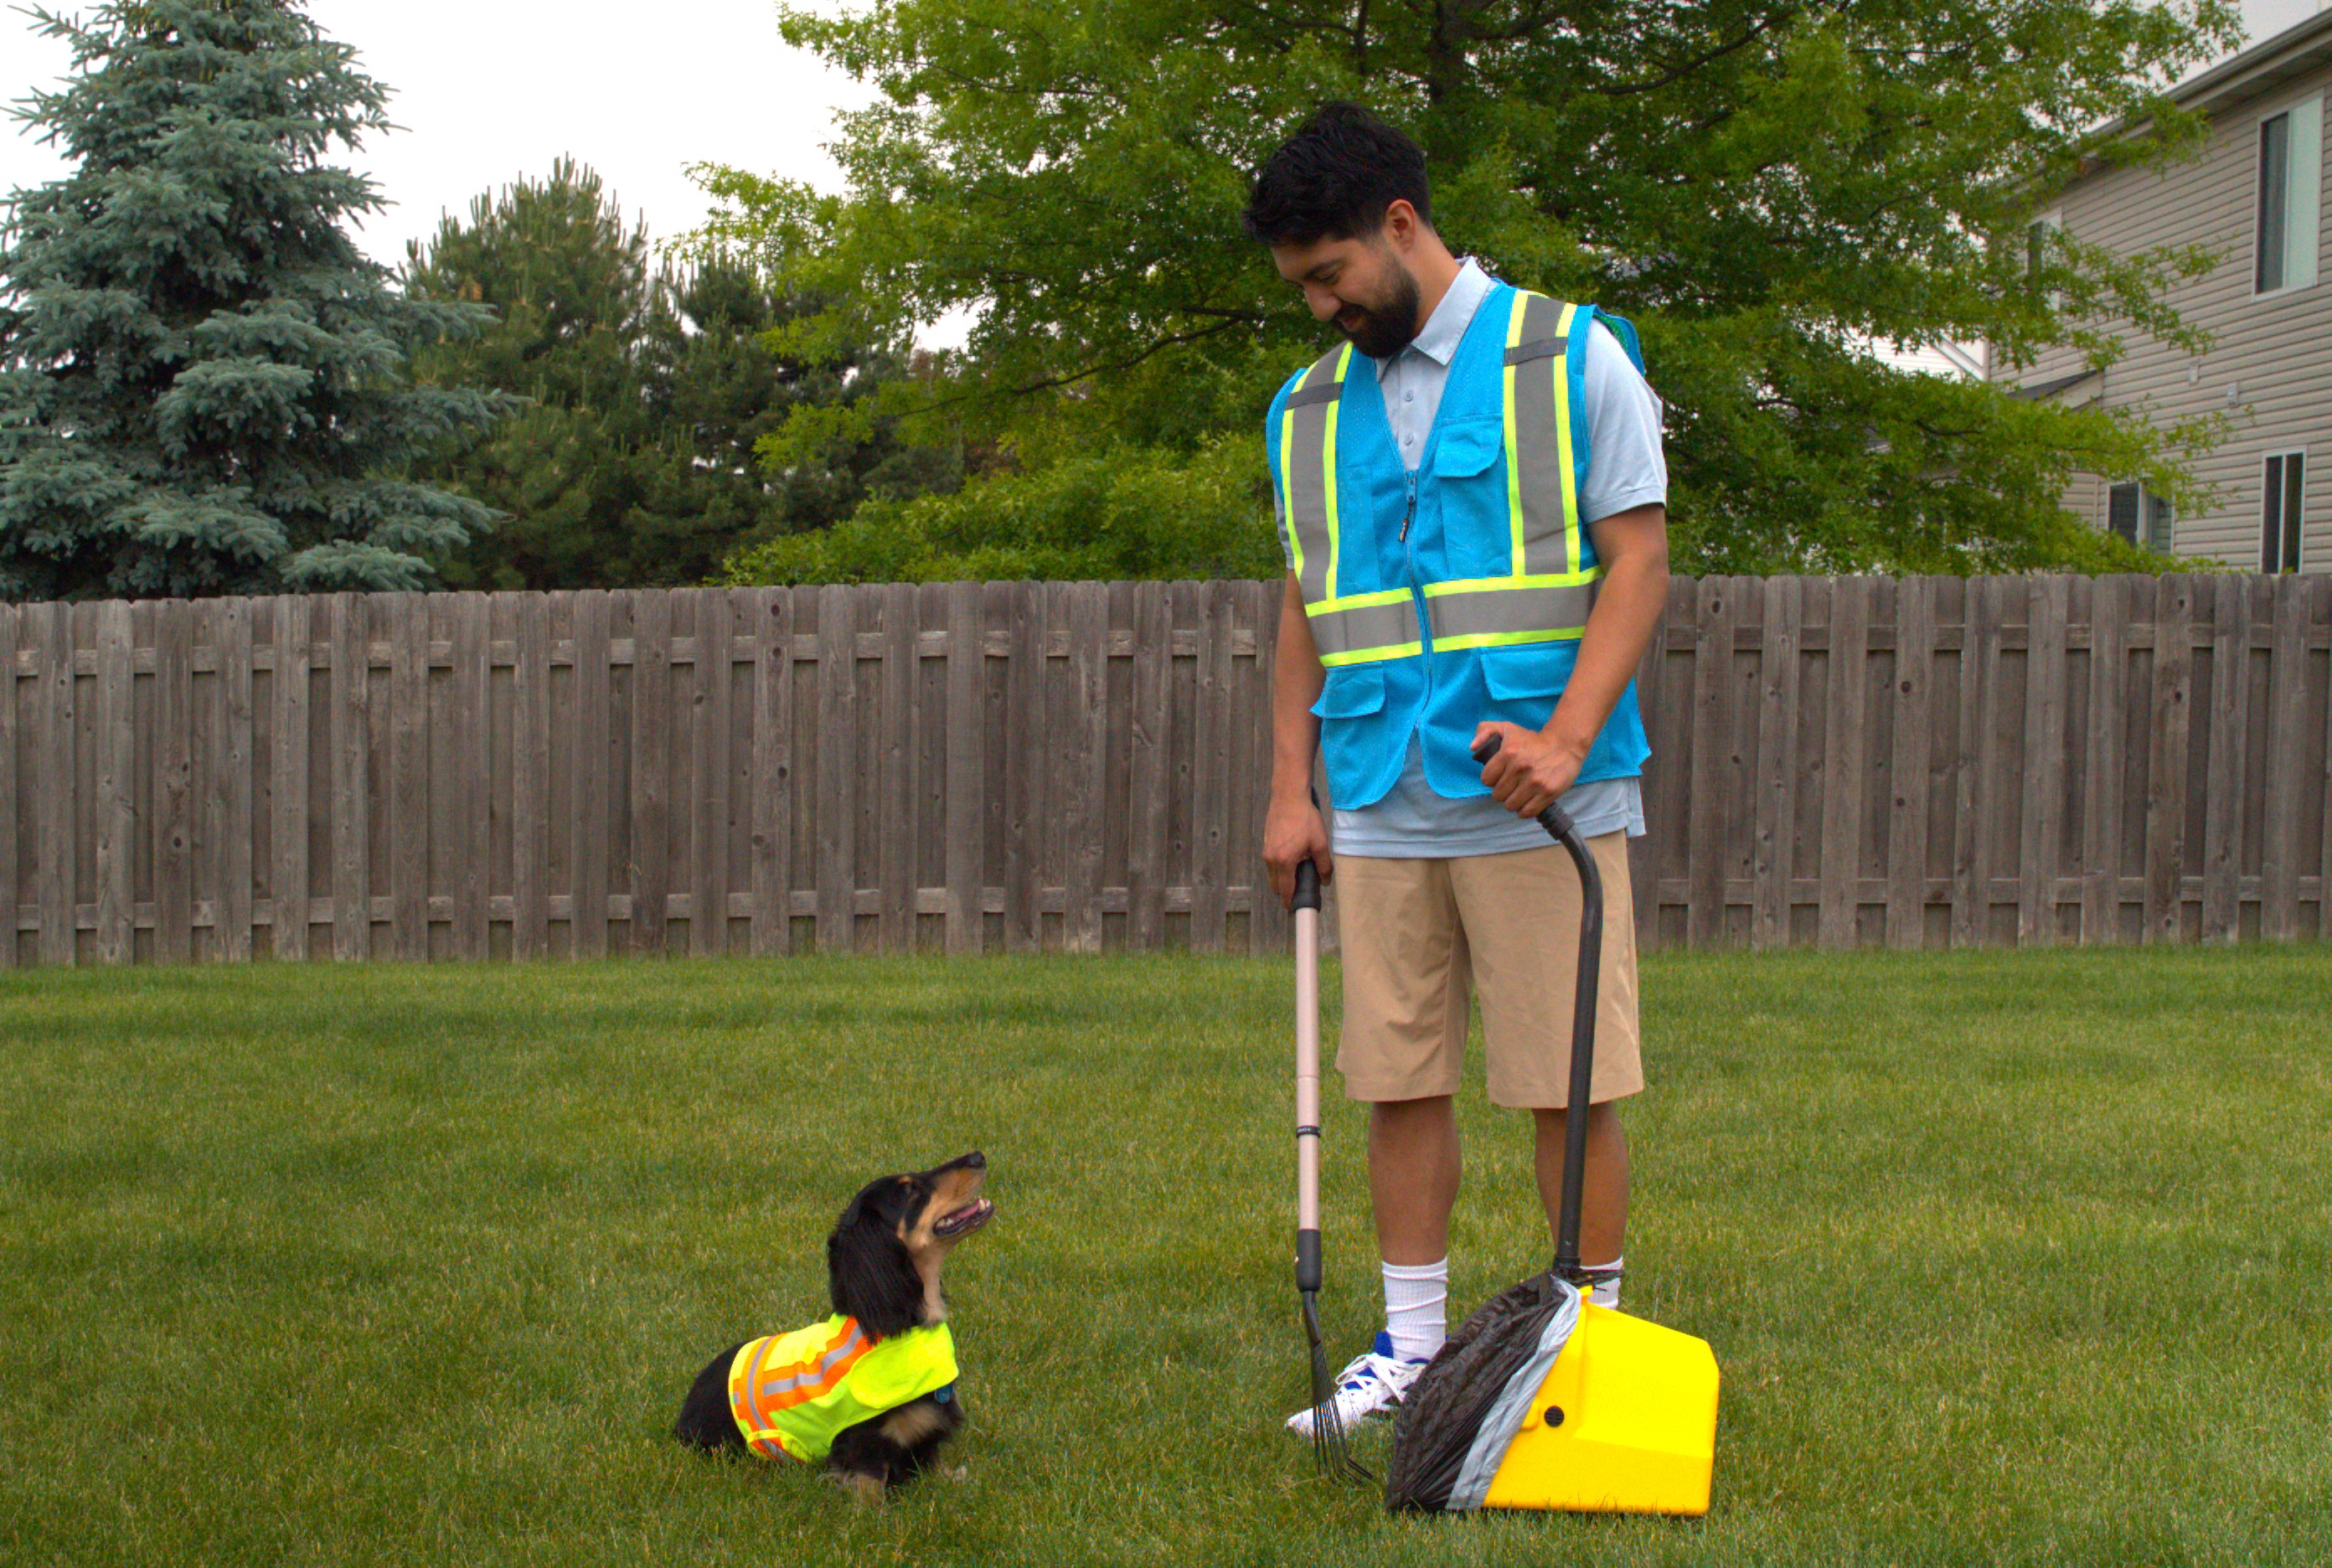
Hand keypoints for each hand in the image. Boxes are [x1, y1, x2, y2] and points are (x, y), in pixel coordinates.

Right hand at [1262, 794, 1331, 909]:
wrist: (1288, 797)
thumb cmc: (1304, 818)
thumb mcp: (1320, 843)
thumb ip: (1324, 865)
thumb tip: (1325, 881)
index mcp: (1284, 861)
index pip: (1285, 890)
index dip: (1290, 902)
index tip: (1294, 909)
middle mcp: (1271, 859)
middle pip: (1275, 885)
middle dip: (1286, 891)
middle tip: (1300, 891)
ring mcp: (1266, 851)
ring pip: (1272, 874)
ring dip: (1283, 878)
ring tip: (1299, 871)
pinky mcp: (1265, 843)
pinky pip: (1271, 862)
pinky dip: (1280, 866)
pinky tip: (1292, 857)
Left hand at [1472, 722, 1584, 819]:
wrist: (1565, 745)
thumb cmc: (1532, 739)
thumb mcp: (1507, 727)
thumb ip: (1485, 731)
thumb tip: (1473, 747)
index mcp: (1507, 753)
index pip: (1486, 780)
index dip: (1492, 779)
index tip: (1500, 776)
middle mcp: (1520, 768)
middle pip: (1498, 795)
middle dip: (1502, 792)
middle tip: (1511, 785)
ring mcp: (1534, 782)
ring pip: (1511, 806)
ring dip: (1513, 802)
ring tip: (1519, 793)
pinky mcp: (1548, 792)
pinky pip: (1527, 812)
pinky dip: (1525, 811)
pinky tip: (1527, 801)